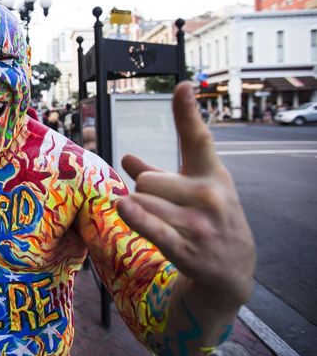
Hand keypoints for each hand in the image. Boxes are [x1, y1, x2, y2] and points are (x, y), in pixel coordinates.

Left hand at [116, 82, 255, 307]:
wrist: (232, 269)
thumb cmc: (207, 218)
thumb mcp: (193, 190)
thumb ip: (159, 171)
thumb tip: (127, 158)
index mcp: (212, 174)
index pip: (197, 138)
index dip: (187, 112)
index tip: (182, 86)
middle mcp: (209, 196)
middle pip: (148, 180)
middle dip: (145, 192)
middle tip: (164, 206)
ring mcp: (199, 224)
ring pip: (143, 202)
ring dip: (140, 211)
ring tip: (164, 222)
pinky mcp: (186, 249)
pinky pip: (152, 228)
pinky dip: (136, 217)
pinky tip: (123, 206)